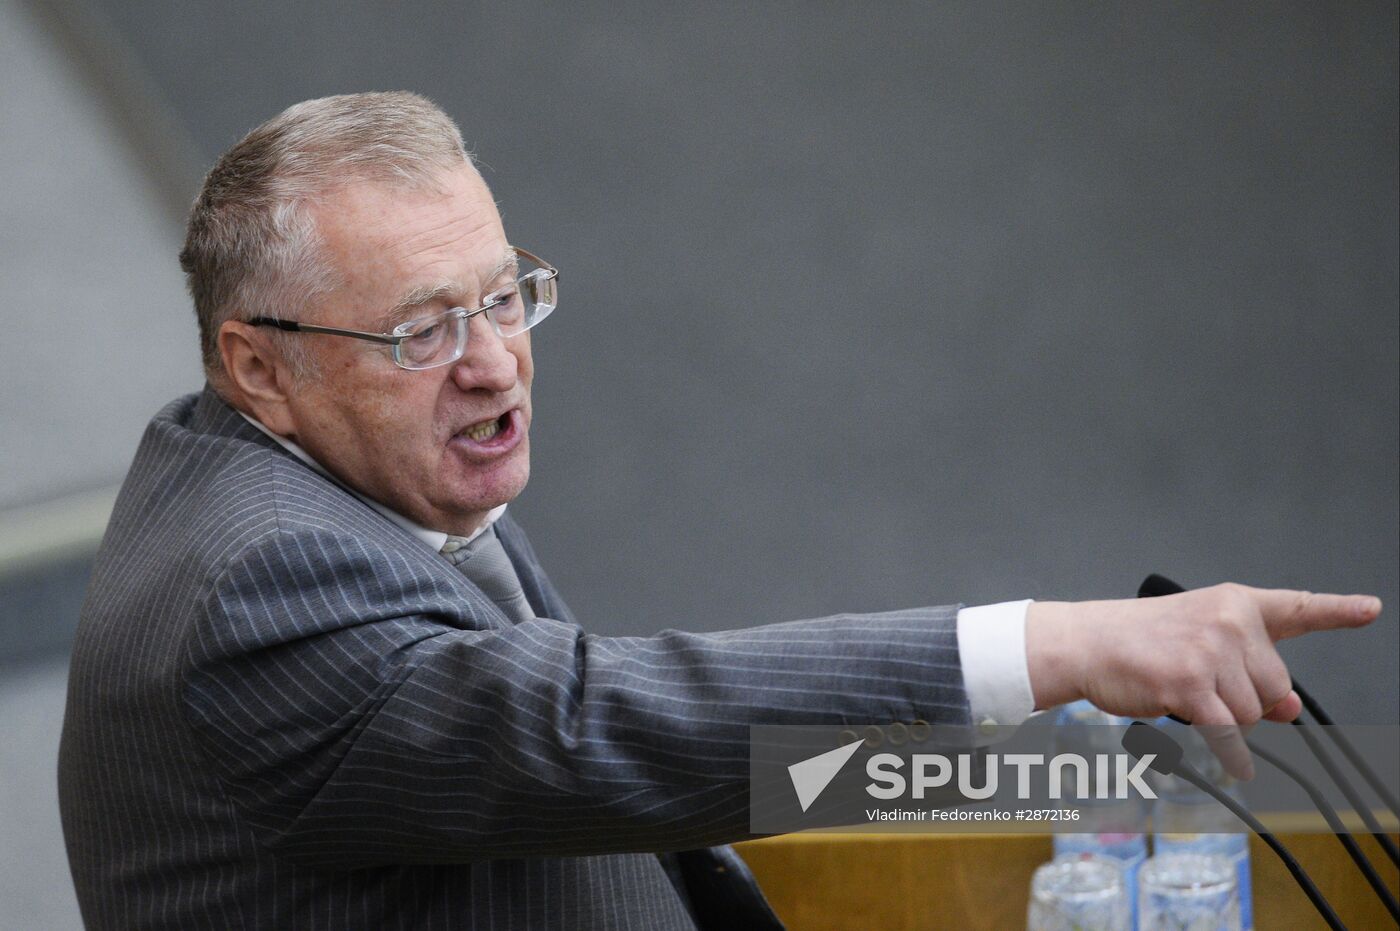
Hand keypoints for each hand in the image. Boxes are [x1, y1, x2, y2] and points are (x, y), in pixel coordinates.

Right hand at [1025, 584, 1381, 777]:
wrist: (1087, 642)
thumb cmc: (1140, 640)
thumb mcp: (1201, 642)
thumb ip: (1251, 669)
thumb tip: (1290, 708)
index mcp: (1235, 603)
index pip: (1296, 607)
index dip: (1338, 610)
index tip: (1370, 609)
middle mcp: (1229, 623)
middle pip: (1275, 686)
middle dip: (1248, 699)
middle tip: (1206, 685)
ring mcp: (1210, 653)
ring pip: (1252, 713)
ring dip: (1226, 720)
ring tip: (1187, 696)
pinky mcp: (1190, 686)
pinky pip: (1228, 733)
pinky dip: (1234, 756)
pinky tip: (1237, 765)